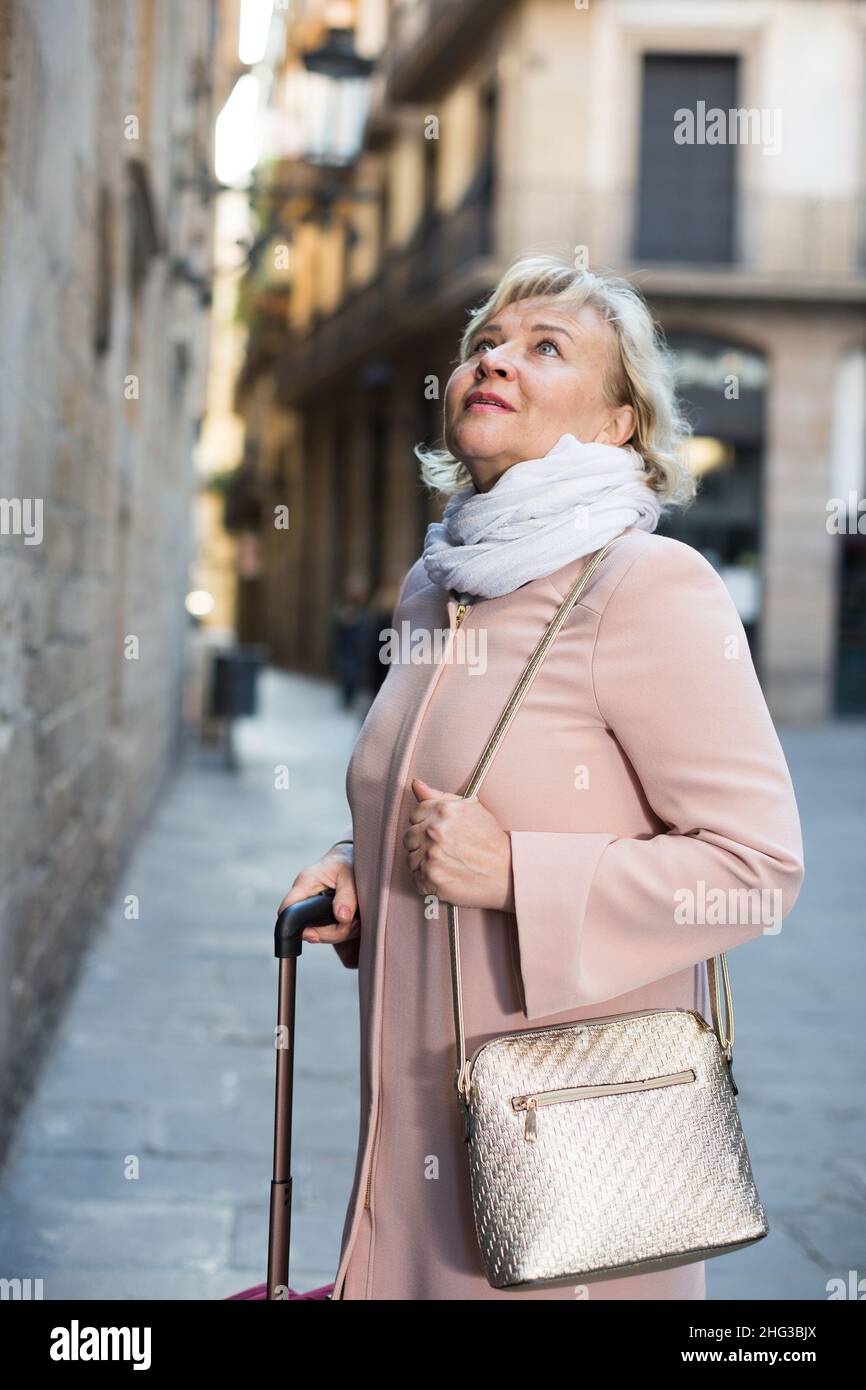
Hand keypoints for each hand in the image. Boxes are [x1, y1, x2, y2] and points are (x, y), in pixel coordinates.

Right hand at [277, 842, 359, 945]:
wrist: (351, 858)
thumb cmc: (347, 861)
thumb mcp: (349, 874)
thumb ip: (346, 895)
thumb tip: (342, 917)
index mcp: (306, 883)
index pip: (288, 909)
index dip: (296, 925)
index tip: (317, 931)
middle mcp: (306, 898)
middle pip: (307, 930)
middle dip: (332, 932)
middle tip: (352, 922)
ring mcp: (313, 909)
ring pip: (321, 935)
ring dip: (341, 932)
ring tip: (356, 920)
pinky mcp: (323, 917)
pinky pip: (330, 933)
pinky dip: (344, 931)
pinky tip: (354, 921)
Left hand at [403, 777, 514, 911]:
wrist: (508, 871)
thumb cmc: (491, 841)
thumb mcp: (471, 808)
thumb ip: (439, 796)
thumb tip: (417, 785)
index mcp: (443, 810)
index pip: (415, 814)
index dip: (425, 824)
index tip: (437, 833)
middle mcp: (434, 831)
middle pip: (409, 837)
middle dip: (421, 844)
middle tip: (442, 850)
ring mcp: (431, 855)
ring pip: (410, 859)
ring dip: (423, 863)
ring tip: (446, 864)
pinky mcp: (432, 878)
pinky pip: (416, 879)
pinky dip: (427, 881)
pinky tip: (444, 876)